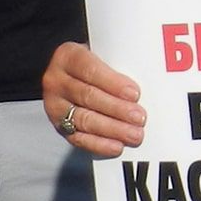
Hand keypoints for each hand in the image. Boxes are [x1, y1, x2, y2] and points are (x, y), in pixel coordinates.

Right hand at [42, 41, 145, 156]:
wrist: (66, 75)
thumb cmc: (91, 64)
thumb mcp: (100, 54)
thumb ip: (116, 65)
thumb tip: (145, 82)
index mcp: (68, 56)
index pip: (90, 69)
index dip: (113, 83)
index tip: (134, 93)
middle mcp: (56, 81)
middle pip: (88, 96)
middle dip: (116, 109)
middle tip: (139, 118)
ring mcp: (55, 106)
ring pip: (84, 119)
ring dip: (112, 129)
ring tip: (134, 134)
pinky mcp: (58, 127)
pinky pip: (78, 139)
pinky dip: (99, 144)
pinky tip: (116, 146)